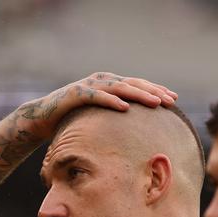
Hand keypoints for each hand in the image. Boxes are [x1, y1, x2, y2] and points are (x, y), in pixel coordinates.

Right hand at [16, 72, 177, 138]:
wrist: (42, 118)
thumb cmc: (74, 120)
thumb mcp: (100, 119)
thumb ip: (117, 120)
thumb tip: (138, 134)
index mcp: (110, 84)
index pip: (138, 85)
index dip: (156, 90)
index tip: (174, 99)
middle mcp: (102, 81)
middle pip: (133, 84)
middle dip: (154, 91)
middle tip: (171, 100)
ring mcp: (89, 85)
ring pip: (119, 87)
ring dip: (139, 94)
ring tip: (155, 102)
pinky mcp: (75, 93)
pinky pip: (96, 96)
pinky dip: (111, 100)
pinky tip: (125, 107)